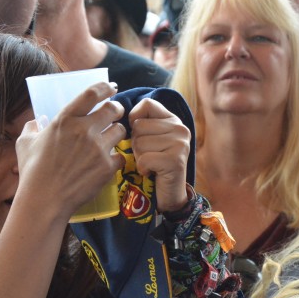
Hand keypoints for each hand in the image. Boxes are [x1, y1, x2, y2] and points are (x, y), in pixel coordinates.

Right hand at [16, 82, 125, 221]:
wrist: (44, 200)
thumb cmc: (32, 171)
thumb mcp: (25, 143)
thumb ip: (32, 127)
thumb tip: (37, 122)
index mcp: (65, 119)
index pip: (92, 94)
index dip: (105, 88)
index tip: (111, 87)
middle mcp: (84, 130)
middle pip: (113, 109)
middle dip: (116, 109)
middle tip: (114, 113)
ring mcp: (98, 149)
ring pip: (120, 131)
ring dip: (117, 133)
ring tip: (110, 138)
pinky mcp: (107, 167)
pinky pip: (121, 155)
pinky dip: (117, 158)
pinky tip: (109, 161)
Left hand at [127, 97, 191, 211]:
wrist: (169, 193)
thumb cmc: (154, 164)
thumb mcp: (151, 138)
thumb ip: (142, 123)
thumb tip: (117, 113)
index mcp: (173, 120)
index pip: (146, 104)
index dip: (135, 118)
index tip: (141, 134)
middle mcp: (180, 128)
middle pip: (139, 126)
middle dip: (136, 143)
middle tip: (149, 155)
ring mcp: (180, 144)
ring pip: (140, 143)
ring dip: (139, 157)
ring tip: (151, 164)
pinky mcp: (175, 160)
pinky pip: (144, 158)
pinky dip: (143, 168)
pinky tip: (152, 172)